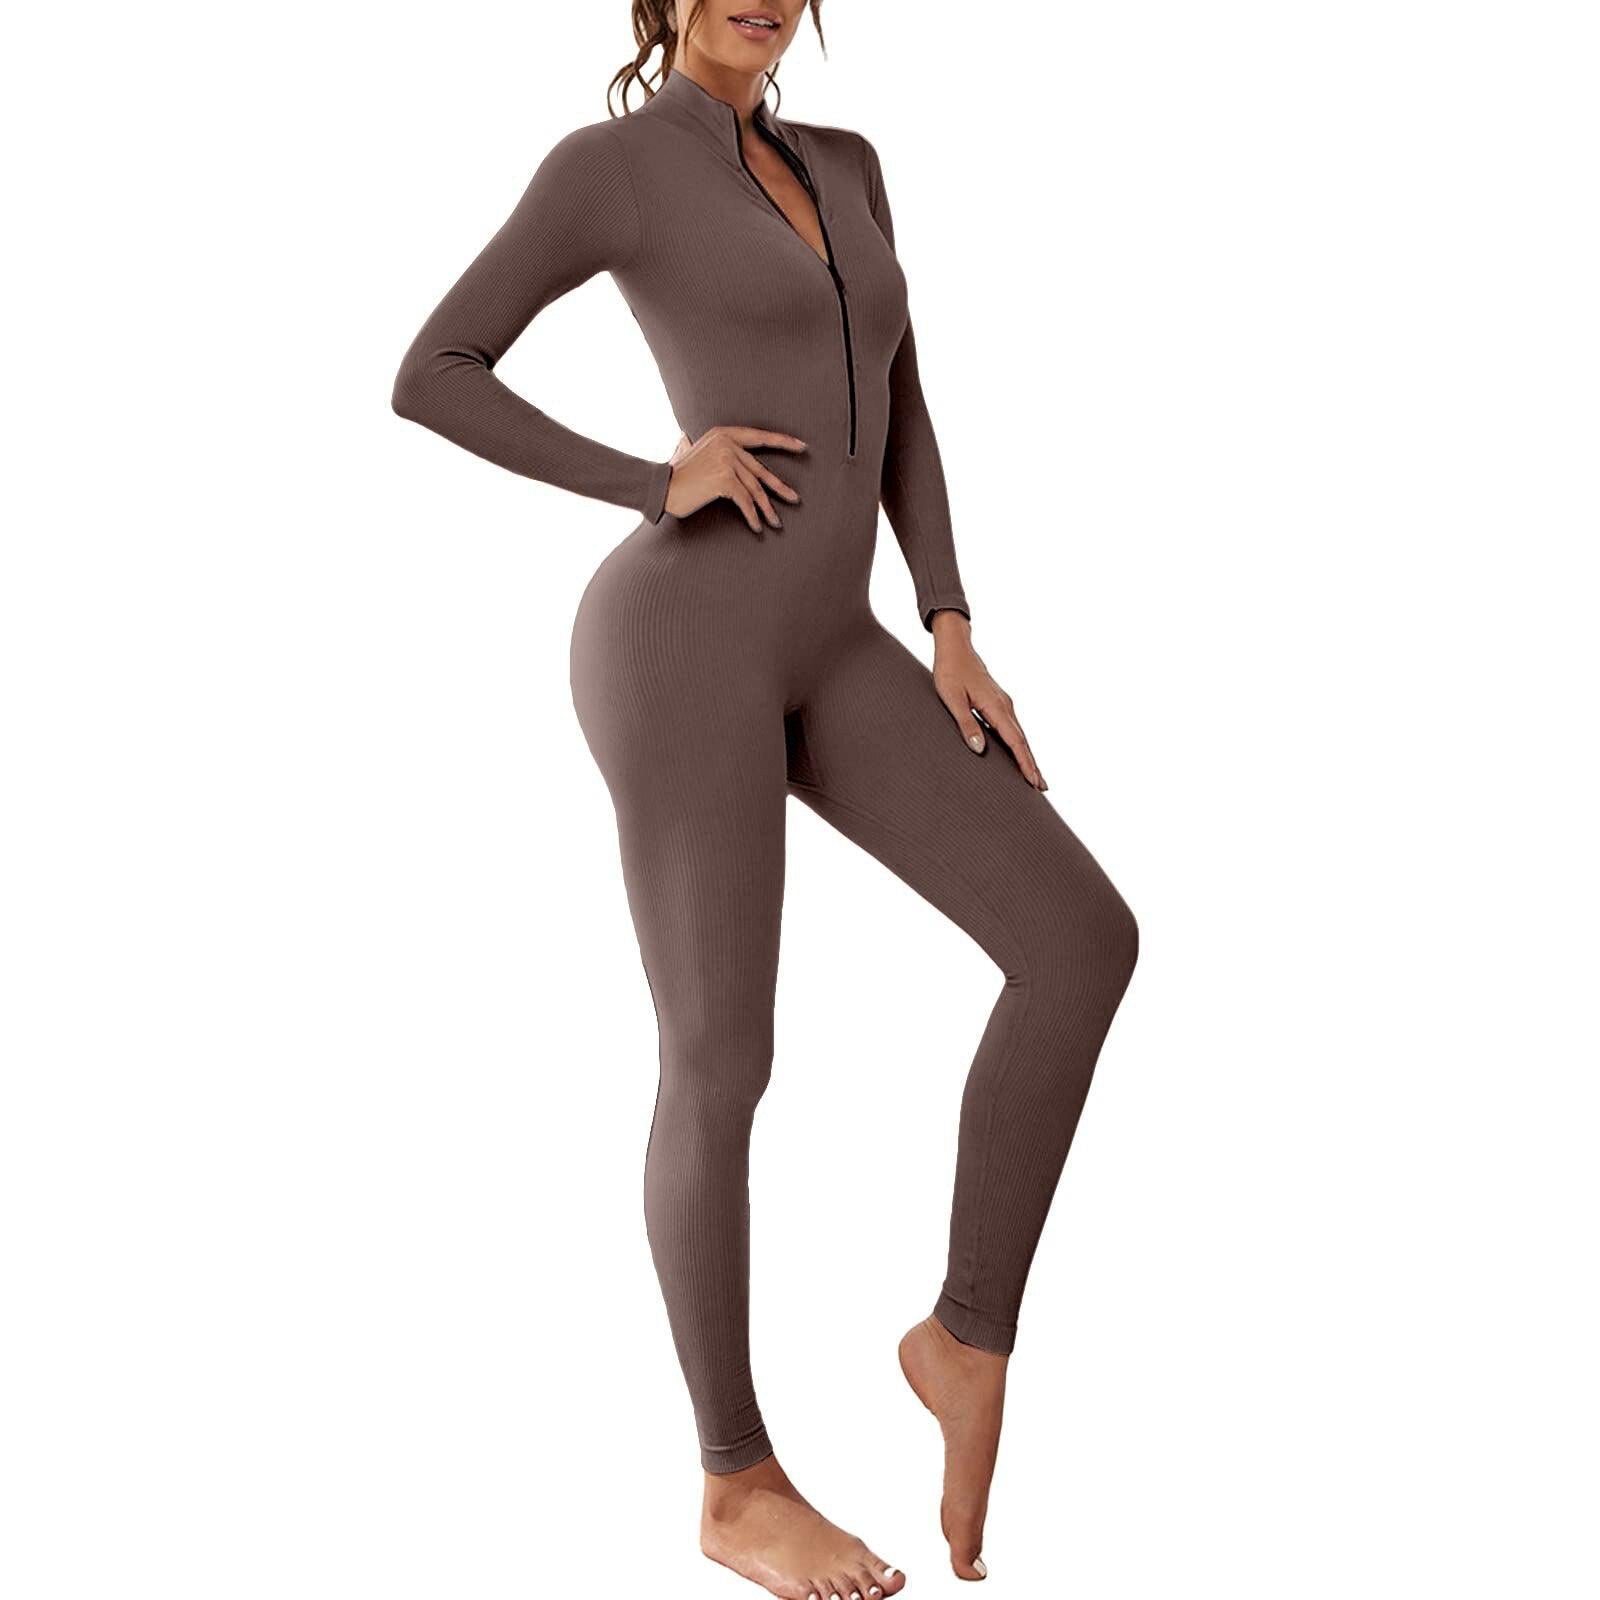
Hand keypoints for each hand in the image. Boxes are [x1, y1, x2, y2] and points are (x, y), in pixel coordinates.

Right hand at [663, 425, 805, 531]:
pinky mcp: (724, 479)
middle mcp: (727, 443)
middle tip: (795, 499)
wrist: (660, 488)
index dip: (782, 441)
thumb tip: (685, 438)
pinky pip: (745, 501)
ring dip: (767, 509)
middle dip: (779, 487)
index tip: (801, 446)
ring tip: (777, 523)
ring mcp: (726, 460)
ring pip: (755, 489)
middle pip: (759, 470)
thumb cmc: (676, 476)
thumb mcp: (690, 452)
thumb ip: (700, 447)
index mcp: (723, 433)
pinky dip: (752, 516)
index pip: (758, 436)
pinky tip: (757, 528)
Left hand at [930, 610, 1046, 790]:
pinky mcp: (999, 703)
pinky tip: (1017, 754)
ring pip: (1019, 735)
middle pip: (1023, 741)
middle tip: (1043, 788)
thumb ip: (966, 724)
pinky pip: (1012, 728)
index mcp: (996, 706)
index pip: (1015, 741)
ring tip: (1034, 777)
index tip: (1034, 781)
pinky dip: (1018, 745)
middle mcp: (1005, 706)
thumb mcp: (953, 699)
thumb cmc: (950, 672)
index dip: (1025, 763)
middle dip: (1032, 765)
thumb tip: (980, 749)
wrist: (956, 648)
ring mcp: (1004, 704)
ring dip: (1027, 756)